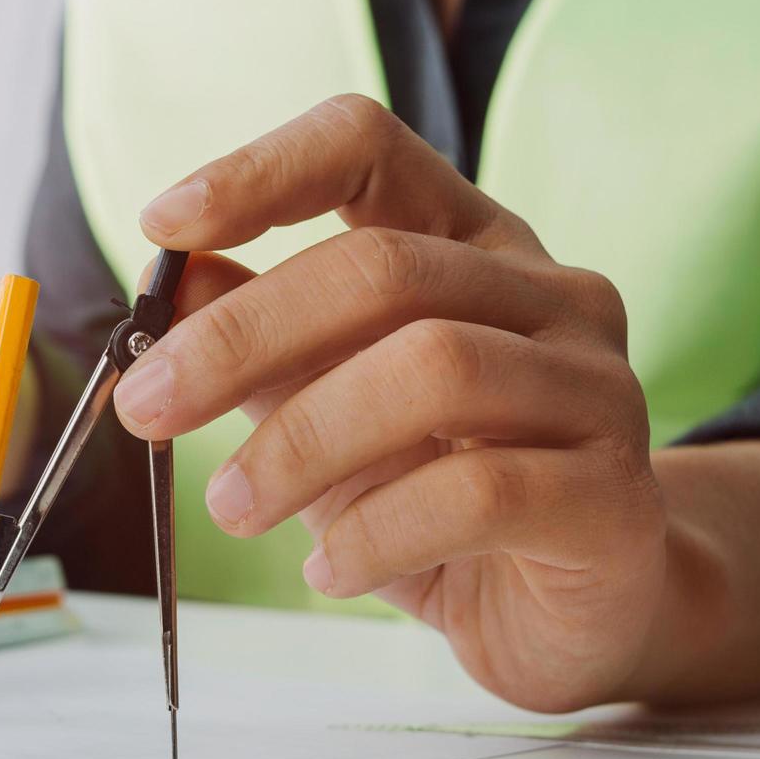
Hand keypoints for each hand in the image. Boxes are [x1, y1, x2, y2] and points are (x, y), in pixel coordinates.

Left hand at [115, 94, 664, 711]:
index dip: (260, 172)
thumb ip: (261, 341)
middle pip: (383, 269)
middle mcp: (550, 294)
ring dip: (300, 442)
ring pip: (435, 371)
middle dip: (240, 337)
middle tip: (145, 406)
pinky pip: (482, 494)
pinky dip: (377, 533)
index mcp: (470, 243)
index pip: (369, 149)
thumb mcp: (324, 404)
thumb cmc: (432, 491)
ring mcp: (596, 388)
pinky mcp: (614, 498)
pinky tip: (329, 571)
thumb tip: (172, 278)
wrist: (565, 610)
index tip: (161, 225)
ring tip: (231, 509)